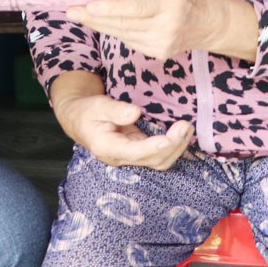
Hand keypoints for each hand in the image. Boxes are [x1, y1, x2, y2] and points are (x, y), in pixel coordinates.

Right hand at [51, 73, 193, 168]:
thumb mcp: (96, 105)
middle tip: (185, 125)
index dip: (152, 148)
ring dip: (176, 148)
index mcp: (107, 148)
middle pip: (152, 160)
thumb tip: (135, 112)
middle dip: (172, 145)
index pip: (133, 152)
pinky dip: (173, 147)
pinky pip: (159, 156)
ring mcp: (131, 158)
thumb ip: (115, 110)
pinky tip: (182, 134)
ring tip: (188, 128)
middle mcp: (121, 158)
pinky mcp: (139, 153)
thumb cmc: (87, 112)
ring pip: (159, 162)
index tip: (168, 138)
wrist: (80, 121)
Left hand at [67, 0, 258, 61]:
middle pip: (123, 24)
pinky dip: (114, 30)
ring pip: (122, 34)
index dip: (109, 8)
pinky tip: (100, 23)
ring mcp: (161, 44)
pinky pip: (129, 40)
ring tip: (79, 15)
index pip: (134, 8)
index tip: (87, 5)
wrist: (210, 24)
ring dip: (98, 25)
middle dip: (94, 18)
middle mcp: (165, 27)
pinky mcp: (157, 53)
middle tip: (71, 10)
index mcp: (170, 5)